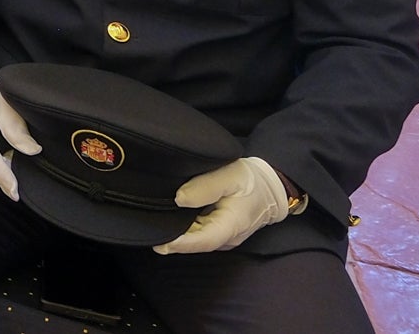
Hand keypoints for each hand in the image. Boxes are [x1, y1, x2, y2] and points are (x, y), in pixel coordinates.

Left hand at [157, 157, 291, 254]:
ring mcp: (222, 236)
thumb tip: (179, 199)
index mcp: (232, 226)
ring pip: (195, 239)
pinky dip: (183, 229)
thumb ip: (206, 187)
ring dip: (175, 234)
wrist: (271, 188)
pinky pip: (198, 233)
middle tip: (146, 231)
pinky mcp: (218, 231)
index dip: (181, 244)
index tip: (159, 243)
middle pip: (195, 243)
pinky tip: (166, 220)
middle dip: (171, 240)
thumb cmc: (251, 180)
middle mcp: (226, 237)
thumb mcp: (230, 175)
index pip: (204, 240)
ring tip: (151, 225)